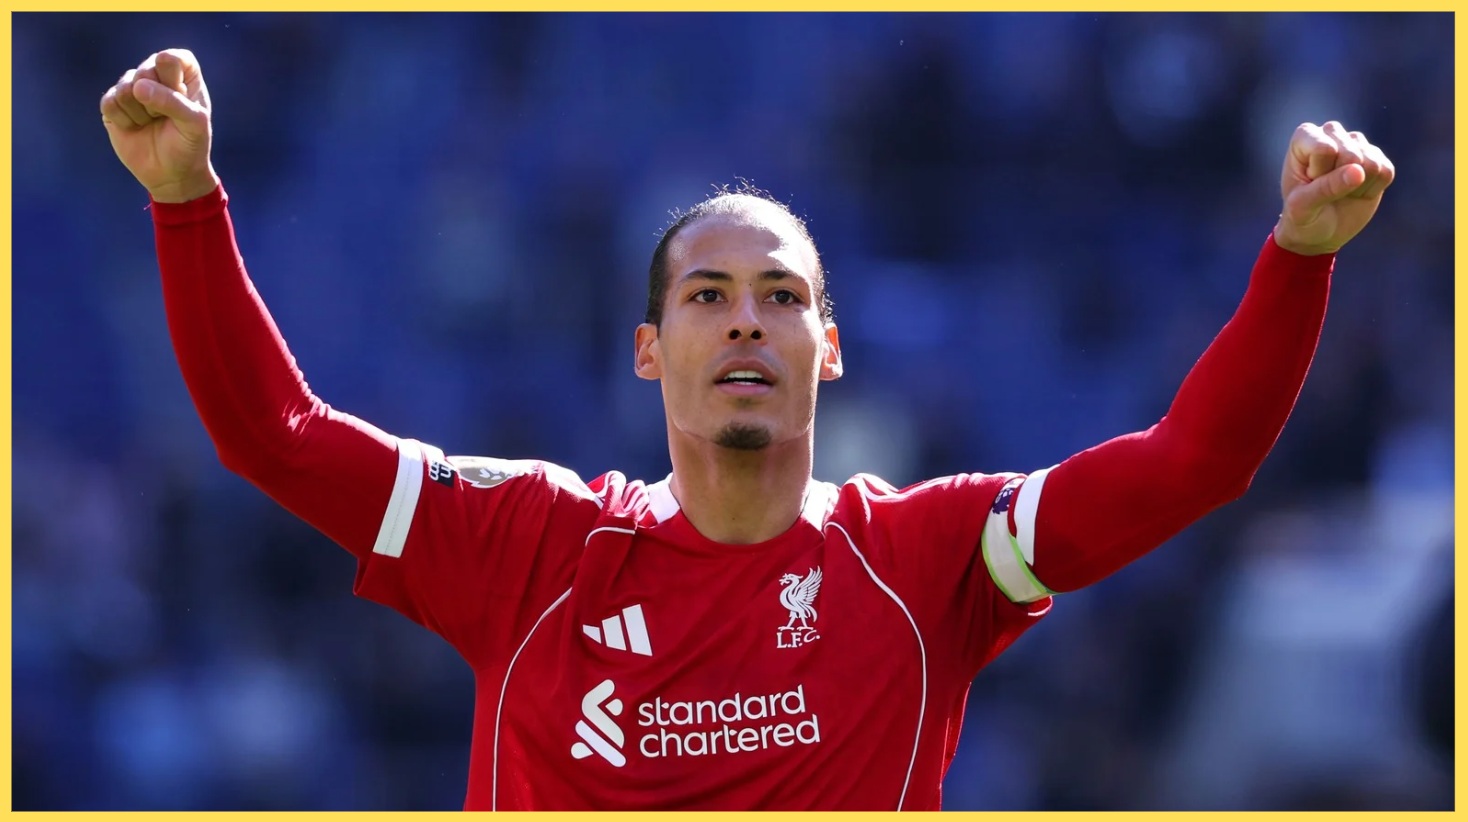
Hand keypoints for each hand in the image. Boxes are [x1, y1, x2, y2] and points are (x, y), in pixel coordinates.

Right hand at [100, 49, 218, 202]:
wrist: (172, 174)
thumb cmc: (190, 144)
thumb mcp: (194, 124)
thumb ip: (172, 102)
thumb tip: (137, 87)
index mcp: (183, 71)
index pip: (171, 58)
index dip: (172, 81)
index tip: (182, 98)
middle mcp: (156, 74)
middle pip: (145, 72)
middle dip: (156, 102)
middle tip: (166, 119)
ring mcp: (132, 87)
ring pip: (125, 88)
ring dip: (141, 114)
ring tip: (151, 123)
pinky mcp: (112, 103)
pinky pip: (109, 102)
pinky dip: (124, 121)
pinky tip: (135, 128)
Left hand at [1272, 121, 1394, 255]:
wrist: (1318, 231)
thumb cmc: (1302, 216)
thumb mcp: (1303, 207)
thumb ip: (1326, 188)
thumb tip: (1359, 171)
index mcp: (1305, 136)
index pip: (1325, 149)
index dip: (1320, 174)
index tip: (1308, 183)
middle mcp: (1332, 132)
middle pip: (1351, 155)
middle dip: (1339, 182)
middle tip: (1324, 191)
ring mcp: (1356, 142)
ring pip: (1371, 163)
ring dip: (1356, 187)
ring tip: (1340, 192)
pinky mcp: (1378, 157)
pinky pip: (1386, 171)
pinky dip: (1372, 190)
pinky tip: (1356, 192)